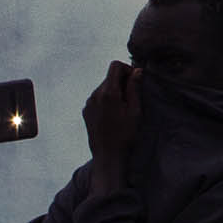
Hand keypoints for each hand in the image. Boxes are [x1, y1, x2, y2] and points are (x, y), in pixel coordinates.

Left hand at [80, 62, 138, 191]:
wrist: (108, 156)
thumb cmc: (125, 135)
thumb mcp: (135, 111)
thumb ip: (134, 88)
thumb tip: (136, 71)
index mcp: (108, 93)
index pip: (115, 66)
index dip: (127, 69)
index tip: (135, 82)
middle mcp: (95, 95)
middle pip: (109, 77)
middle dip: (121, 82)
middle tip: (132, 99)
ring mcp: (88, 103)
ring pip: (103, 87)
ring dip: (114, 92)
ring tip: (122, 110)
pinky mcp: (86, 111)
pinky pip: (97, 98)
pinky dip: (106, 100)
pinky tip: (113, 116)